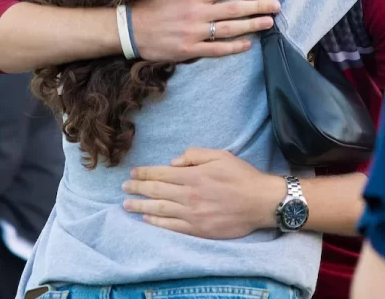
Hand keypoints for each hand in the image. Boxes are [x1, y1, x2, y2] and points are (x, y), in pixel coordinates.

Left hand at [122, 148, 284, 238]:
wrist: (260, 202)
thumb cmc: (242, 177)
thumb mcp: (221, 155)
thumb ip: (195, 155)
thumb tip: (173, 162)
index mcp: (194, 175)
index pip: (161, 173)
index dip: (145, 172)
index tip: (133, 172)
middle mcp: (189, 195)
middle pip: (156, 191)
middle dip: (137, 188)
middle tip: (124, 187)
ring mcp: (192, 214)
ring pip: (159, 209)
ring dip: (140, 205)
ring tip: (126, 204)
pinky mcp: (198, 229)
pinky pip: (172, 226)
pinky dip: (156, 222)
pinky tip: (147, 218)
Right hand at [130, 0, 279, 61]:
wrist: (128, 29)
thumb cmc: (148, 4)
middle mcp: (197, 13)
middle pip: (234, 9)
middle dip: (258, 6)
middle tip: (277, 5)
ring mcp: (194, 33)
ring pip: (229, 30)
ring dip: (252, 26)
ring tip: (269, 23)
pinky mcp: (189, 50)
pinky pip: (216, 49)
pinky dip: (233, 47)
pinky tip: (247, 45)